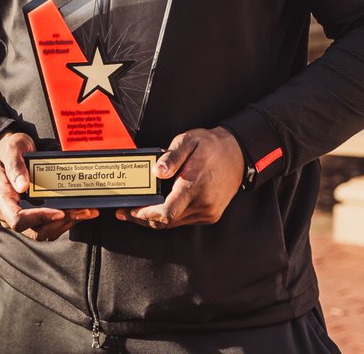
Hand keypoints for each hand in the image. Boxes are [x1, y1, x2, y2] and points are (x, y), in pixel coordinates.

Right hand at [0, 131, 97, 241]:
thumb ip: (15, 166)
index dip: (40, 218)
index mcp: (2, 200)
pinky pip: (51, 224)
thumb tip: (22, 185)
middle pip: (36, 230)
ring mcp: (23, 216)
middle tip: (83, 210)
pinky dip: (68, 219)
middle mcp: (10, 213)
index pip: (18, 220)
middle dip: (61, 222)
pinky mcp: (35, 214)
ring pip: (47, 230)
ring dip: (68, 223)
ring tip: (87, 211)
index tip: (60, 212)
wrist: (9, 150)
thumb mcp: (11, 149)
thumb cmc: (8, 149)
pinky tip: (83, 210)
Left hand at [116, 127, 243, 229]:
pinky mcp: (211, 215)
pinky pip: (185, 220)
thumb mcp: (188, 140)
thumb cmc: (211, 145)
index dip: (145, 215)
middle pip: (166, 221)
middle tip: (125, 212)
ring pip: (175, 223)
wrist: (238, 153)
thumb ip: (172, 157)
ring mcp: (208, 212)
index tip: (130, 210)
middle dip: (144, 218)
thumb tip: (156, 171)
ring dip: (156, 218)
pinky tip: (160, 207)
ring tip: (138, 209)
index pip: (166, 212)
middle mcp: (202, 204)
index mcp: (194, 185)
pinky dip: (170, 216)